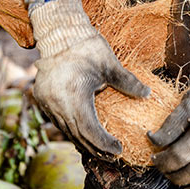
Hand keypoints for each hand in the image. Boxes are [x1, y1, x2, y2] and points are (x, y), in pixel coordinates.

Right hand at [31, 0, 149, 157]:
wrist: (59, 33)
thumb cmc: (86, 47)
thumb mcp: (109, 64)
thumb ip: (127, 82)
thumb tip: (148, 94)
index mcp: (74, 97)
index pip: (90, 132)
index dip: (104, 145)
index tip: (119, 150)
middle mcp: (56, 104)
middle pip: (77, 136)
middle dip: (95, 149)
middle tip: (112, 156)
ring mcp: (46, 102)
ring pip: (65, 130)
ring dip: (82, 141)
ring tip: (100, 149)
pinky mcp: (42, 98)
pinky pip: (57, 121)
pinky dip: (72, 129)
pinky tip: (83, 132)